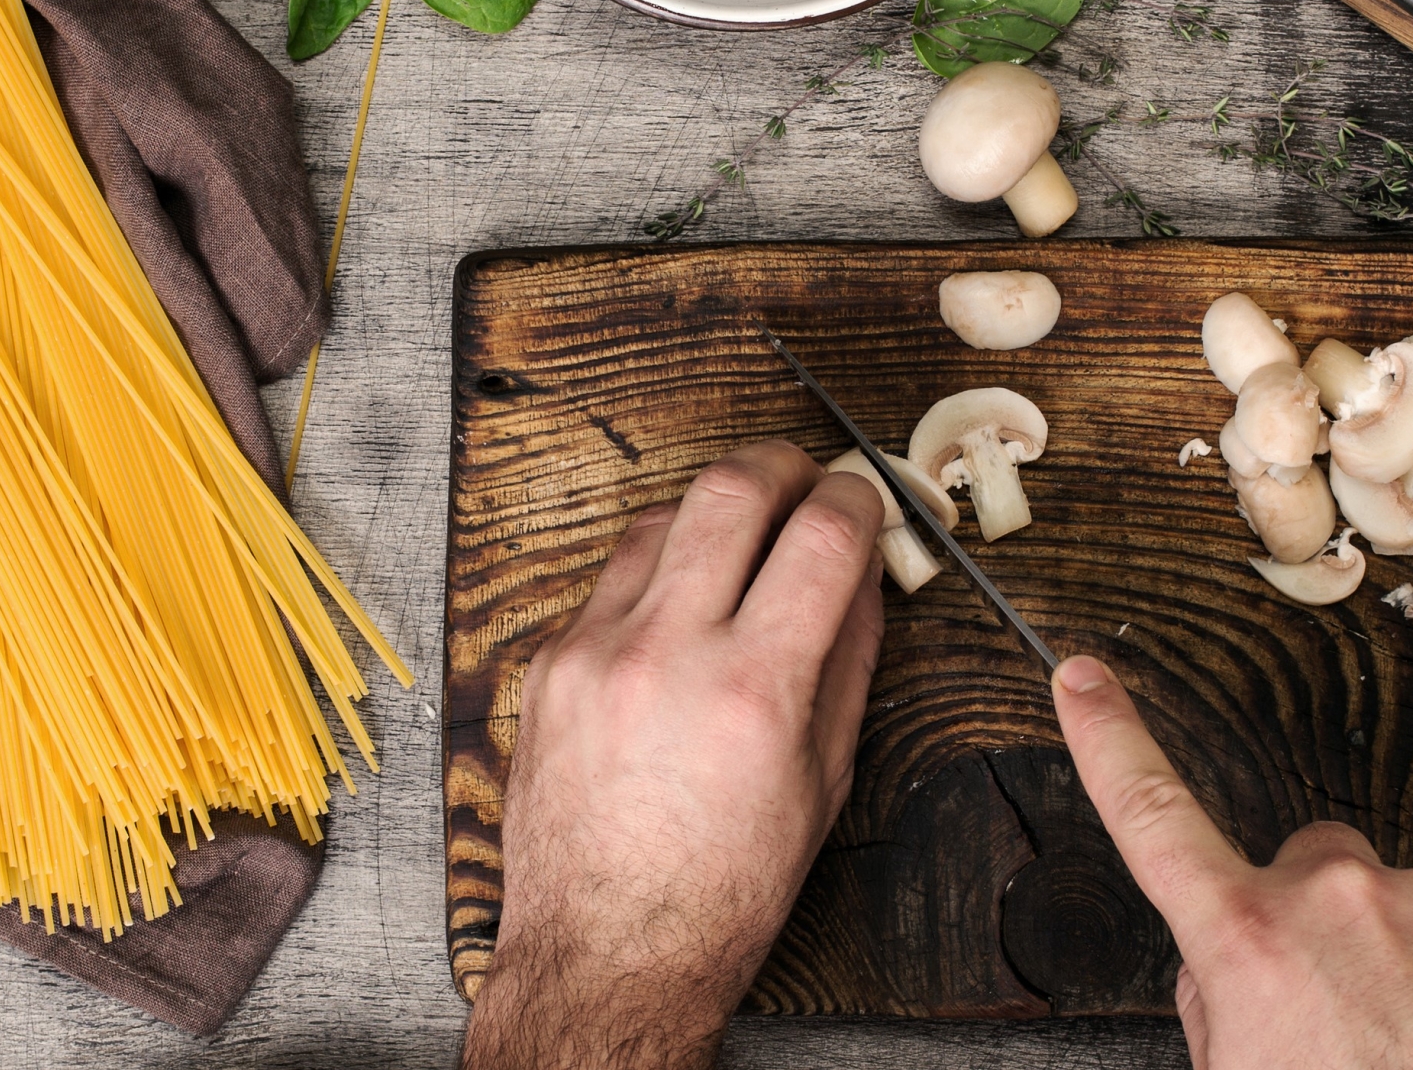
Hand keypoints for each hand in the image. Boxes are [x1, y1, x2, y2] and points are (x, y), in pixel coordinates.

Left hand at [461, 441, 884, 1069]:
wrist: (608, 946)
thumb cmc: (724, 886)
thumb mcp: (822, 779)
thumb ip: (846, 659)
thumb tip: (862, 570)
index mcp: (753, 691)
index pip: (822, 534)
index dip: (856, 496)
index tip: (863, 496)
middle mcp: (666, 654)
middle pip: (729, 487)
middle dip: (781, 464)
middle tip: (802, 478)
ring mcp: (595, 651)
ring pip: (661, 517)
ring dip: (713, 511)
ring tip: (742, 540)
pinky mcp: (549, 662)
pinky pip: (610, 579)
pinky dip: (657, 574)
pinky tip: (680, 607)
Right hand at [1051, 655, 1412, 1069]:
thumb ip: (1216, 1003)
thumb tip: (1228, 963)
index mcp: (1251, 941)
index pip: (1152, 814)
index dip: (1107, 738)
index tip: (1081, 678)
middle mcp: (1344, 902)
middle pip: (1301, 864)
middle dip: (1300, 918)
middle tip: (1320, 1016)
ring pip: (1387, 902)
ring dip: (1384, 956)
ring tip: (1401, 1050)